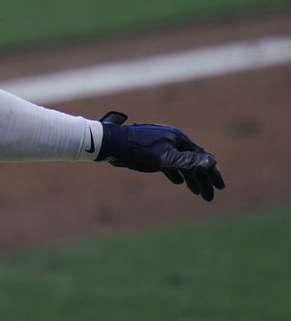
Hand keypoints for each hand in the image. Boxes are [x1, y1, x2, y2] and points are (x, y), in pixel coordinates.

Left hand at [96, 111, 225, 201]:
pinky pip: (169, 163)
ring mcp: (162, 146)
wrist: (113, 144)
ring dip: (190, 178)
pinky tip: (178, 182)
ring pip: (181, 164)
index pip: (201, 158)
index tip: (220, 187)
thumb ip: (187, 161)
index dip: (212, 173)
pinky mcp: (152, 152)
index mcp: (178, 138)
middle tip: (209, 197)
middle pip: (193, 162)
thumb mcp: (165, 158)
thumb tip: (211, 162)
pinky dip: (175, 173)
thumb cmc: (139, 150)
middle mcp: (172, 140)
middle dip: (202, 179)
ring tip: (197, 193)